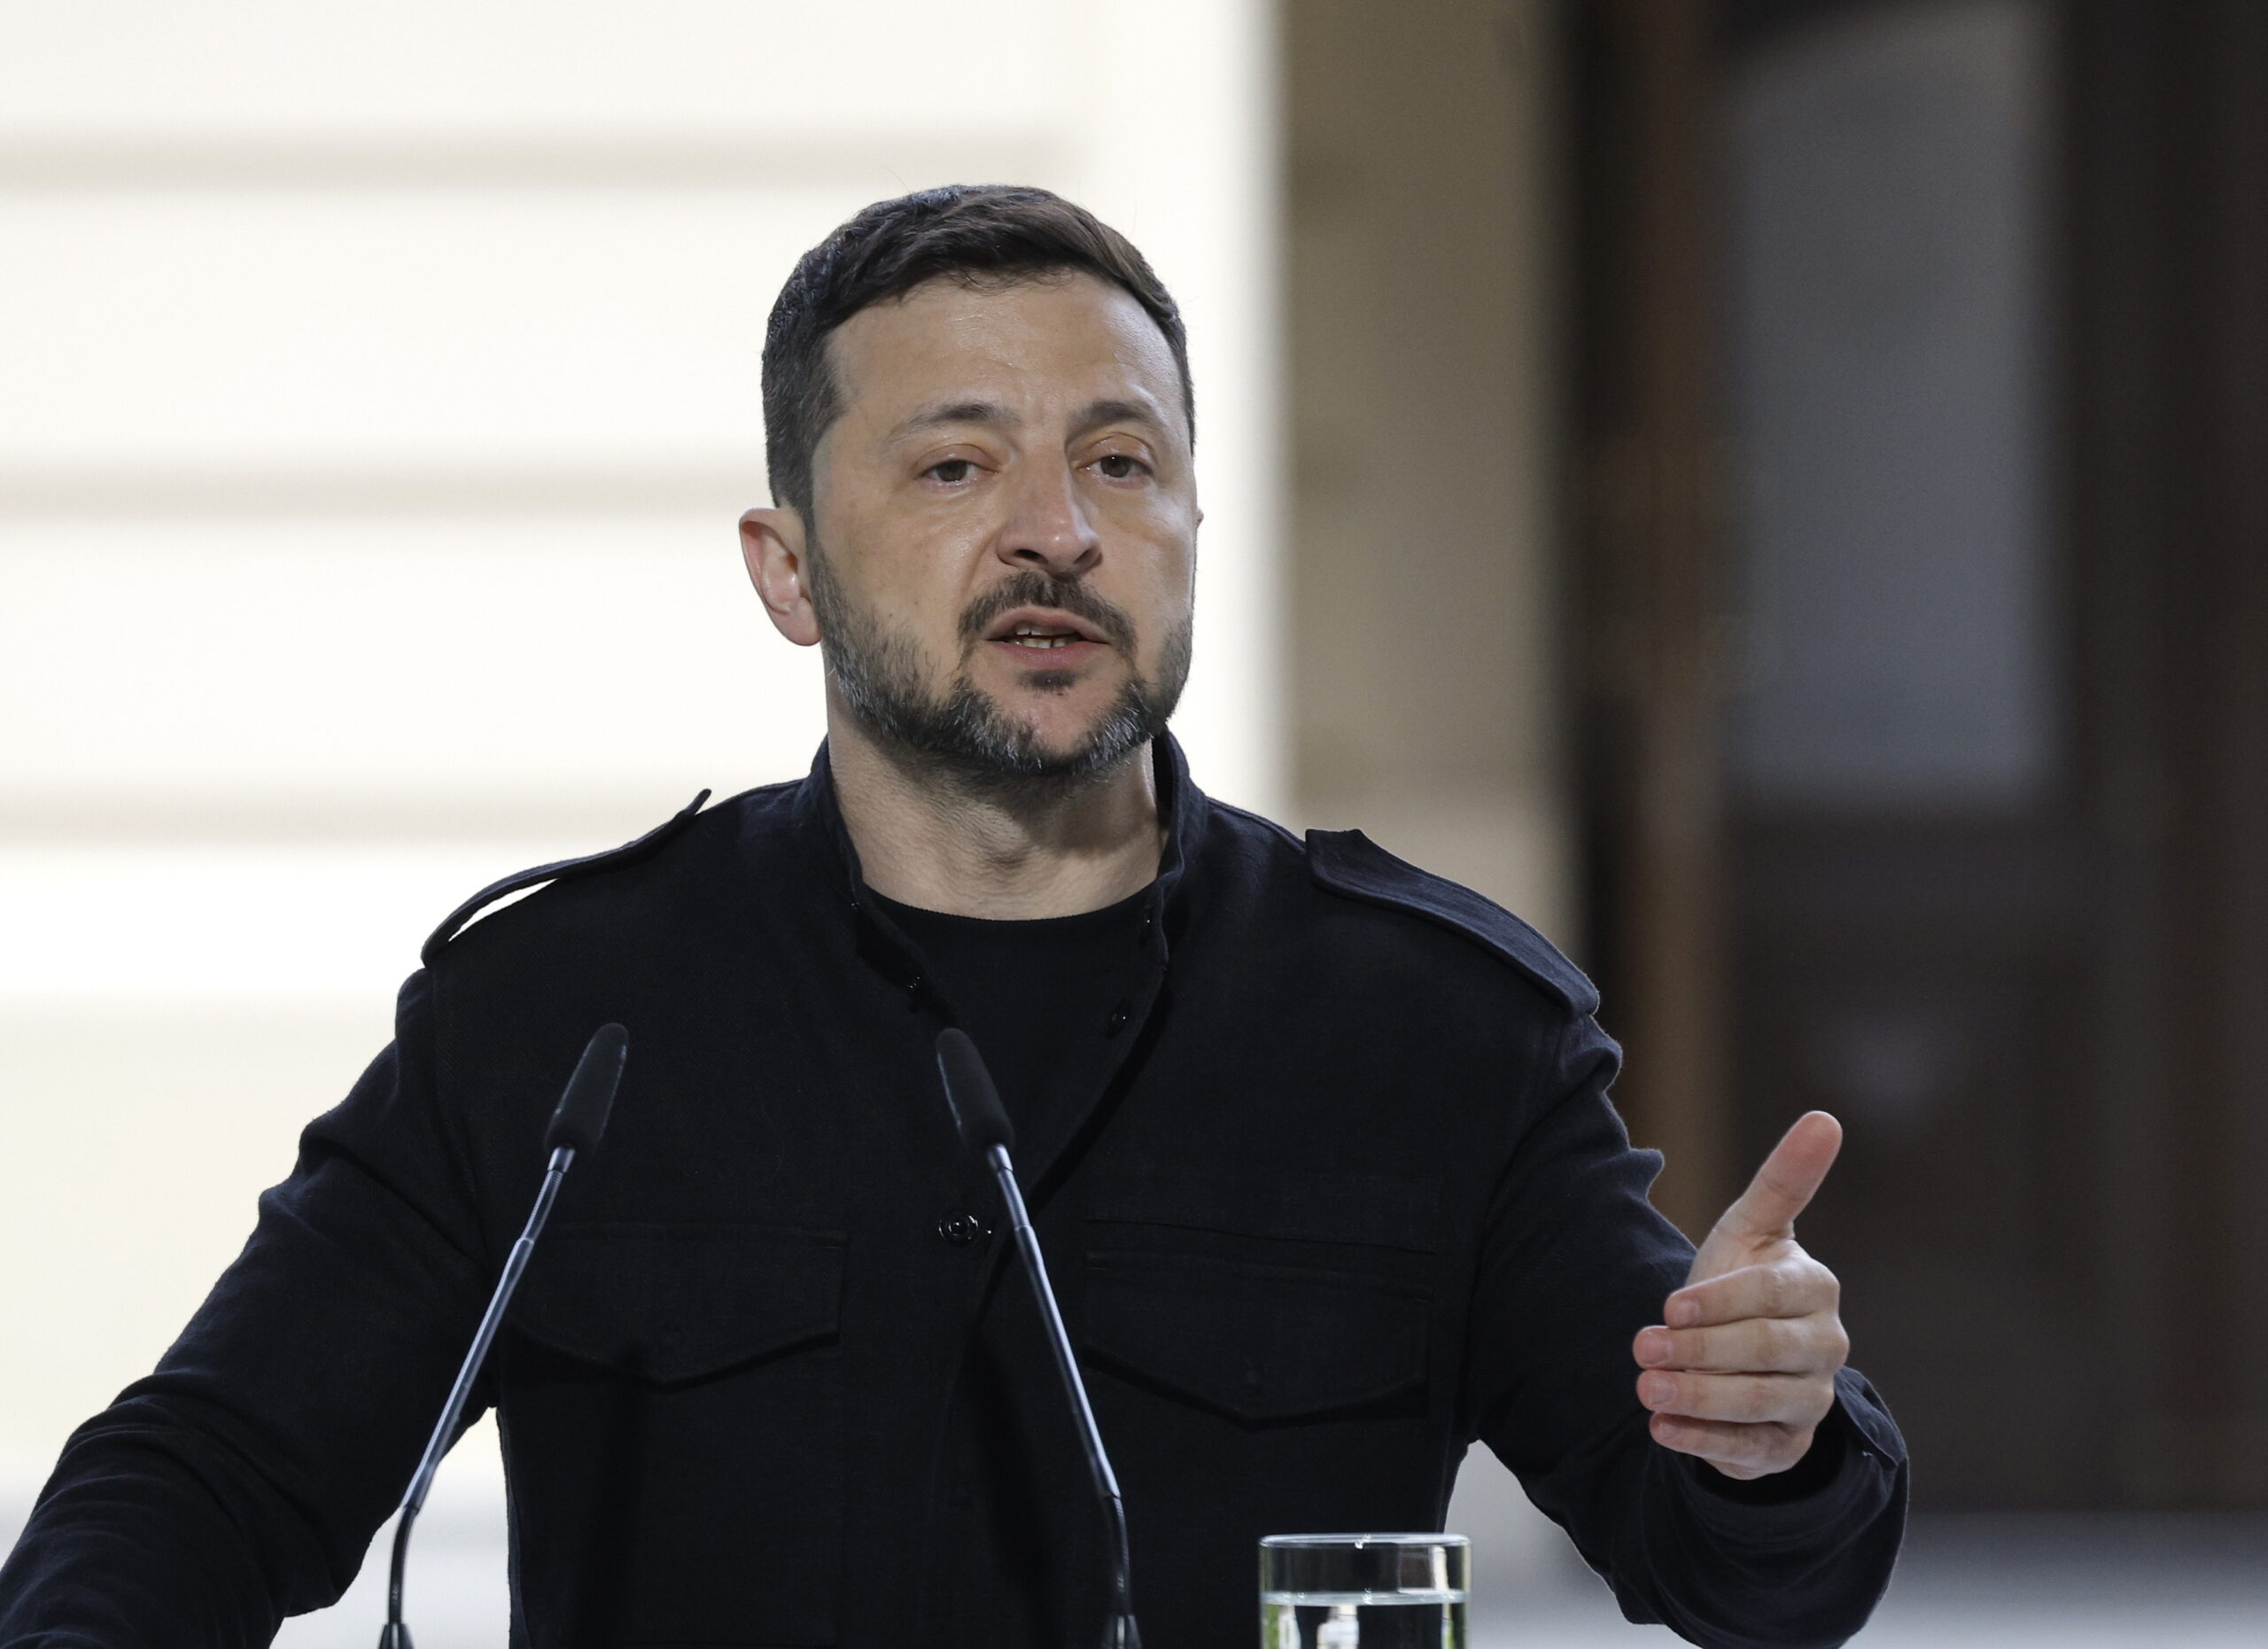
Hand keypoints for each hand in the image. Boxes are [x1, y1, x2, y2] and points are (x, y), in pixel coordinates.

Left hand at [1632, 1111, 1849, 1479]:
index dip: (1720, 1301)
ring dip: (1697, 1397)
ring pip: (1759, 1402)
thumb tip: (1825, 1116)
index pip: (1773, 1294)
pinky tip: (1661, 1429)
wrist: (1736, 1355)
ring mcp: (1810, 1399)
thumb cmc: (1742, 1280)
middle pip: (1765, 1350)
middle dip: (1699, 1351)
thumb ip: (1784, 1179)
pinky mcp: (1787, 1446)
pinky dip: (1704, 1441)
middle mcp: (1824, 1346)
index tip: (1670, 1305)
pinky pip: (1751, 1450)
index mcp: (1815, 1288)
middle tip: (1641, 1348)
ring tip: (1645, 1389)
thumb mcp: (1752, 1228)